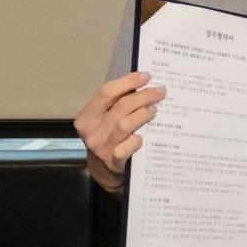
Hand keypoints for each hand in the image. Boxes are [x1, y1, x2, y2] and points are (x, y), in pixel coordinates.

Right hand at [74, 71, 164, 192]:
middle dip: (144, 96)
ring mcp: (102, 147)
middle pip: (121, 106)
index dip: (128, 81)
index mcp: (87, 117)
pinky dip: (138, 139)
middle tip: (160, 92)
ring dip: (144, 114)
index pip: (106, 92)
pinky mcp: (114, 162)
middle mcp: (92, 131)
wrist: (103, 170)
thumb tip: (142, 83)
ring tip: (154, 110)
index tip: (146, 76)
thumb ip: (116, 103)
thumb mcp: (104, 119)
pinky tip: (144, 136)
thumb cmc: (107, 138)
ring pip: (126, 124)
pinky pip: (129, 146)